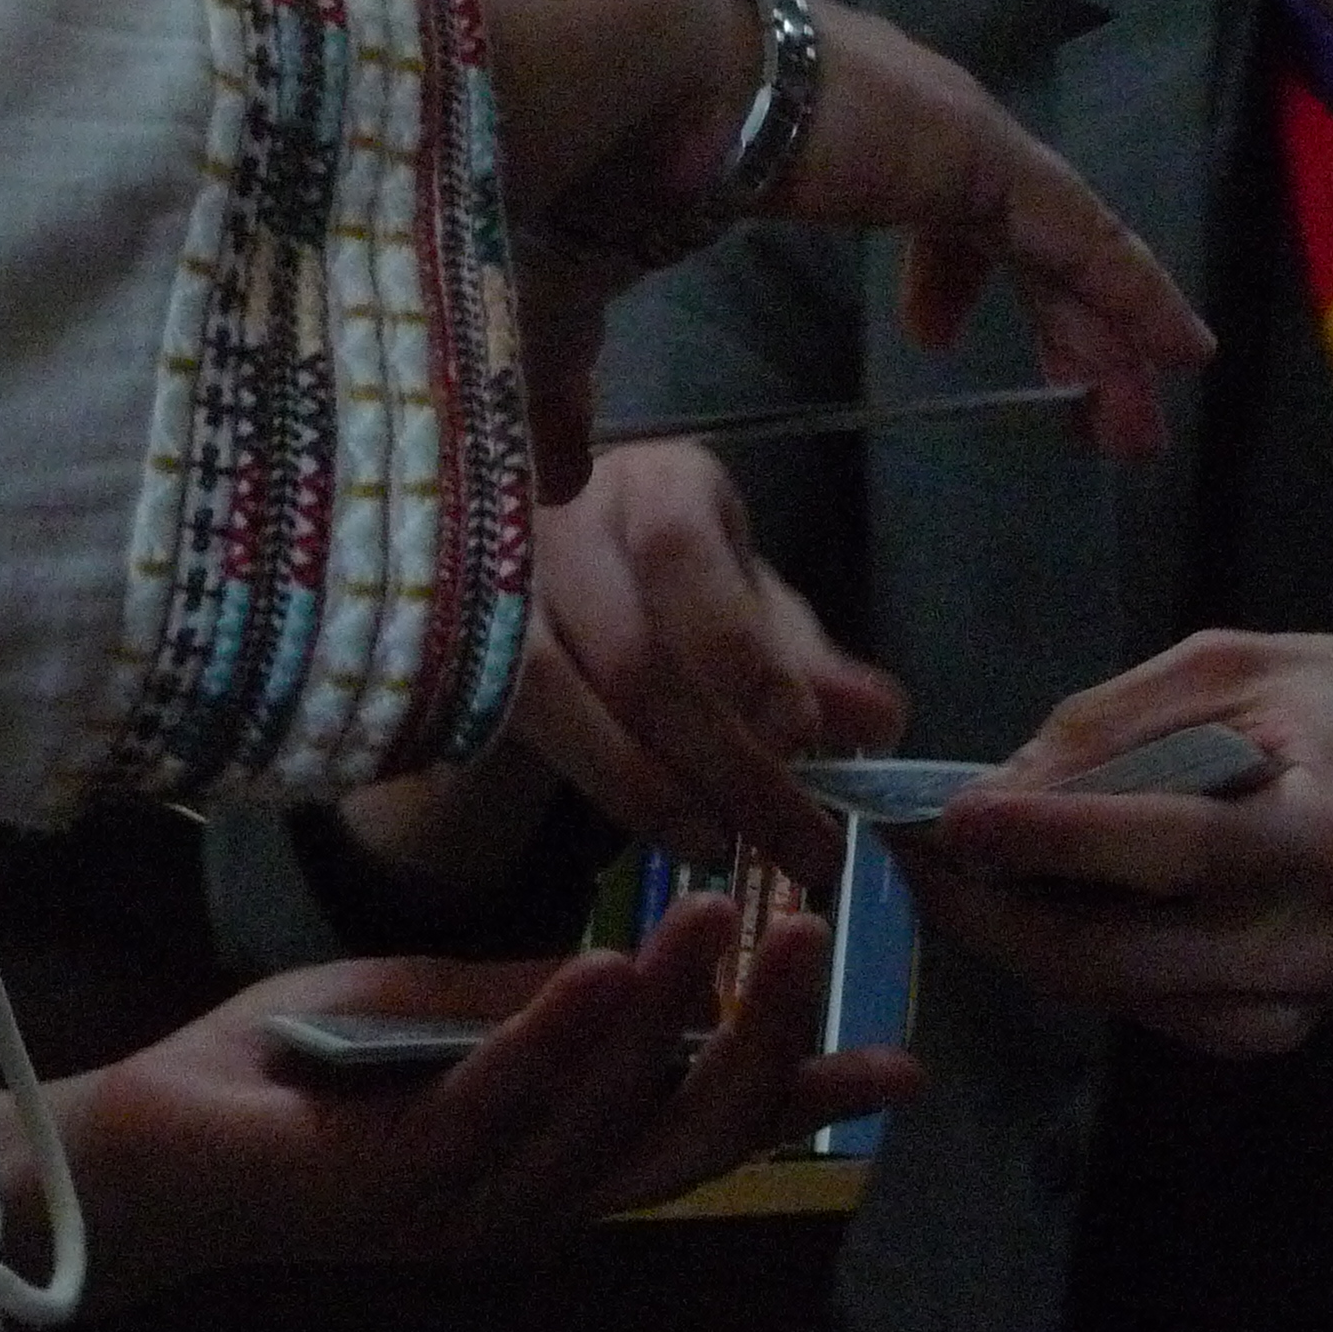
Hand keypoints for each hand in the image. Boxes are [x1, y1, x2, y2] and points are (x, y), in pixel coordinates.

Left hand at [14, 893, 915, 1310]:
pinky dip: (552, 1039)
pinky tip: (598, 965)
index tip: (904, 1062)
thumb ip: (543, 998)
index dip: (801, 1097)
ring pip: (601, 1125)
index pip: (703, 1130)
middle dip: (760, 1043)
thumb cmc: (286, 1073)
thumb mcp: (442, 1008)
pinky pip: (489, 1109)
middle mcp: (528, 1203)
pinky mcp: (384, 1192)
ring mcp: (462, 1208)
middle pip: (681, 1138)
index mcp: (555, 1161)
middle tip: (812, 935)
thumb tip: (662, 964)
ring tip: (721, 919)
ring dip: (670, 1019)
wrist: (132, 1147)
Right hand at [422, 0, 1210, 491]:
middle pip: (1009, 228)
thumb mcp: (574, 292)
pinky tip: (1176, 350)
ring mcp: (940, 124)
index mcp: (817, 133)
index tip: (936, 337)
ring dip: (1104, 325)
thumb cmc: (569, 163)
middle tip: (1091, 403)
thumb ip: (578, 381)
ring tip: (1145, 411)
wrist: (602, 71)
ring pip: (1055, 237)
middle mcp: (895, 115)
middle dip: (1053, 317)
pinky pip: (1077, 231)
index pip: (915, 201)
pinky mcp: (971, 148)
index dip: (942, 273)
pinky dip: (1130, 287)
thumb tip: (563, 474)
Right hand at [516, 440, 903, 887]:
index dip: (737, 649)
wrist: (555, 582)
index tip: (798, 734)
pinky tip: (647, 832)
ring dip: (648, 786)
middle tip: (797, 840)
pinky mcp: (454, 650)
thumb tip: (879, 719)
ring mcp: (493, 584)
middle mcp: (564, 518)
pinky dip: (589, 782)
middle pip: (631, 648)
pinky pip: (508, 727)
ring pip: (557, 697)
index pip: (682, 552)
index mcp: (660, 486)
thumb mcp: (755, 612)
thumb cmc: (676, 591)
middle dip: (723, 758)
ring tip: (721, 845)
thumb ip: (811, 663)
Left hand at [911, 631, 1332, 1059]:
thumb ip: (1121, 721)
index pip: (1170, 848)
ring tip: (949, 868)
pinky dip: (1075, 955)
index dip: (1055, 837)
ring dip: (1016, 935)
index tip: (953, 816)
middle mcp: (1307, 944)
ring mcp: (1291, 1006)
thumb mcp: (1244, 665)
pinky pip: (1141, 1003)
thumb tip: (1005, 785)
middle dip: (991, 909)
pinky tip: (1037, 901)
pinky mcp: (1271, 1033)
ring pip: (1110, 990)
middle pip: (1114, 952)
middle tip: (904, 854)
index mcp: (1325, 835)